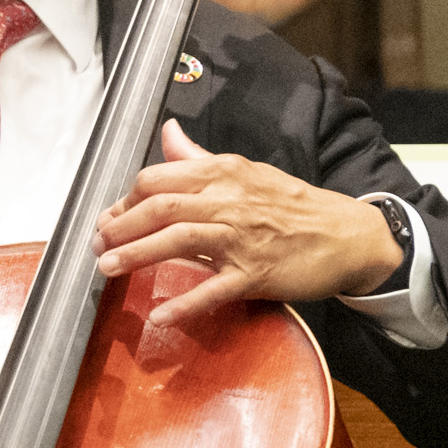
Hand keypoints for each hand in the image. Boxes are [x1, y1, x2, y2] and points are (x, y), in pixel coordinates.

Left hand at [93, 122, 399, 317]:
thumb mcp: (246, 171)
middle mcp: (228, 201)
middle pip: (160, 208)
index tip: (108, 217)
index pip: (157, 179)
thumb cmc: (293, 205)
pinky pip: (215, 289)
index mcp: (222, 173)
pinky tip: (161, 315)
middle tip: (96, 244)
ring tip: (107, 268)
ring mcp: (242, 239)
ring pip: (178, 241)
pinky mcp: (257, 274)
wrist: (350, 235)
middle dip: (120, 226)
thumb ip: (199, 157)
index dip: (125, 199)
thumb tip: (167, 131)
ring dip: (137, 255)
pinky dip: (185, 303)